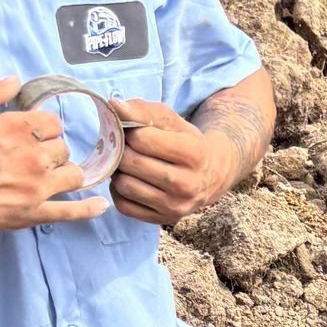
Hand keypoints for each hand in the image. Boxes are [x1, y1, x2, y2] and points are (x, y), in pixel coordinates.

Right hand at [0, 77, 108, 230]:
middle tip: (32, 156)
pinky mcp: (31, 214)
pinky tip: (101, 205)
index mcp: (20, 127)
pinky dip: (87, 209)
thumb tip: (14, 80)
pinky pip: (70, 212)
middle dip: (51, 150)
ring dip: (66, 173)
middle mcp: (35, 156)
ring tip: (55, 174)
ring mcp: (36, 187)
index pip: (53, 123)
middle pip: (63, 150)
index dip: (43, 128)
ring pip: (72, 176)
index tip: (30, 134)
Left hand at [108, 97, 237, 225]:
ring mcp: (174, 206)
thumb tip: (114, 106)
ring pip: (124, 185)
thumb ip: (143, 111)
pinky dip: (120, 192)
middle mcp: (186, 184)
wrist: (212, 176)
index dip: (131, 132)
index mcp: (193, 154)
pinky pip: (123, 205)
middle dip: (122, 151)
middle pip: (131, 162)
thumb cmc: (187, 143)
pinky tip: (131, 181)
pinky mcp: (162, 220)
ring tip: (129, 165)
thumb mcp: (173, 122)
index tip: (135, 133)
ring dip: (119, 172)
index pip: (142, 139)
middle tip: (127, 148)